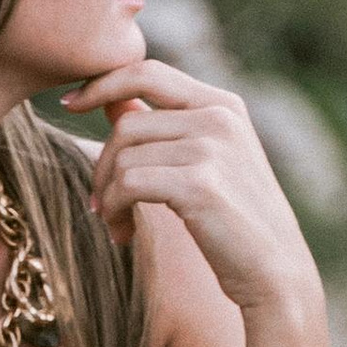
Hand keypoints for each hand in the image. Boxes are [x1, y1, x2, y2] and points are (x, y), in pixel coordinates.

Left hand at [63, 60, 320, 314]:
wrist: (276, 274)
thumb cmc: (237, 223)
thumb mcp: (207, 164)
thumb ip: (164, 129)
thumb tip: (112, 102)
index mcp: (224, 105)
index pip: (147, 72)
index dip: (101, 83)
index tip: (70, 103)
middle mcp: (220, 118)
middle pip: (127, 122)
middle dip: (102, 165)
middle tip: (100, 205)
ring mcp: (212, 148)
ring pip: (123, 156)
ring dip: (107, 196)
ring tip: (116, 225)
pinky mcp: (200, 183)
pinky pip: (128, 184)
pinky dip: (113, 210)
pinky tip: (122, 234)